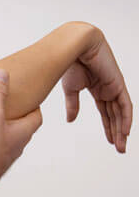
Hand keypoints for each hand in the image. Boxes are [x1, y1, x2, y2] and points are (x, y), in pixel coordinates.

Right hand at [0, 69, 41, 185]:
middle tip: (6, 102)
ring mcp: (0, 154)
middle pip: (20, 126)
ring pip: (3, 136)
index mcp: (22, 133)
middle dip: (14, 114)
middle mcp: (14, 145)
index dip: (34, 105)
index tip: (28, 95)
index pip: (37, 116)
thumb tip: (3, 74)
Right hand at [62, 26, 132, 152]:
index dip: (108, 127)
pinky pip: (125, 105)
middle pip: (115, 116)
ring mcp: (114, 87)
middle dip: (117, 133)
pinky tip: (125, 132)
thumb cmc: (71, 64)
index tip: (110, 141)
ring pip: (121, 113)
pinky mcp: (118, 84)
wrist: (75, 48)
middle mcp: (108, 90)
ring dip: (121, 130)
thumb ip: (73, 106)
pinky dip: (125, 119)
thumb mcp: (70, 90)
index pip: (106, 113)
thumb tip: (71, 121)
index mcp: (97, 90)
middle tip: (120, 149)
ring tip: (121, 145)